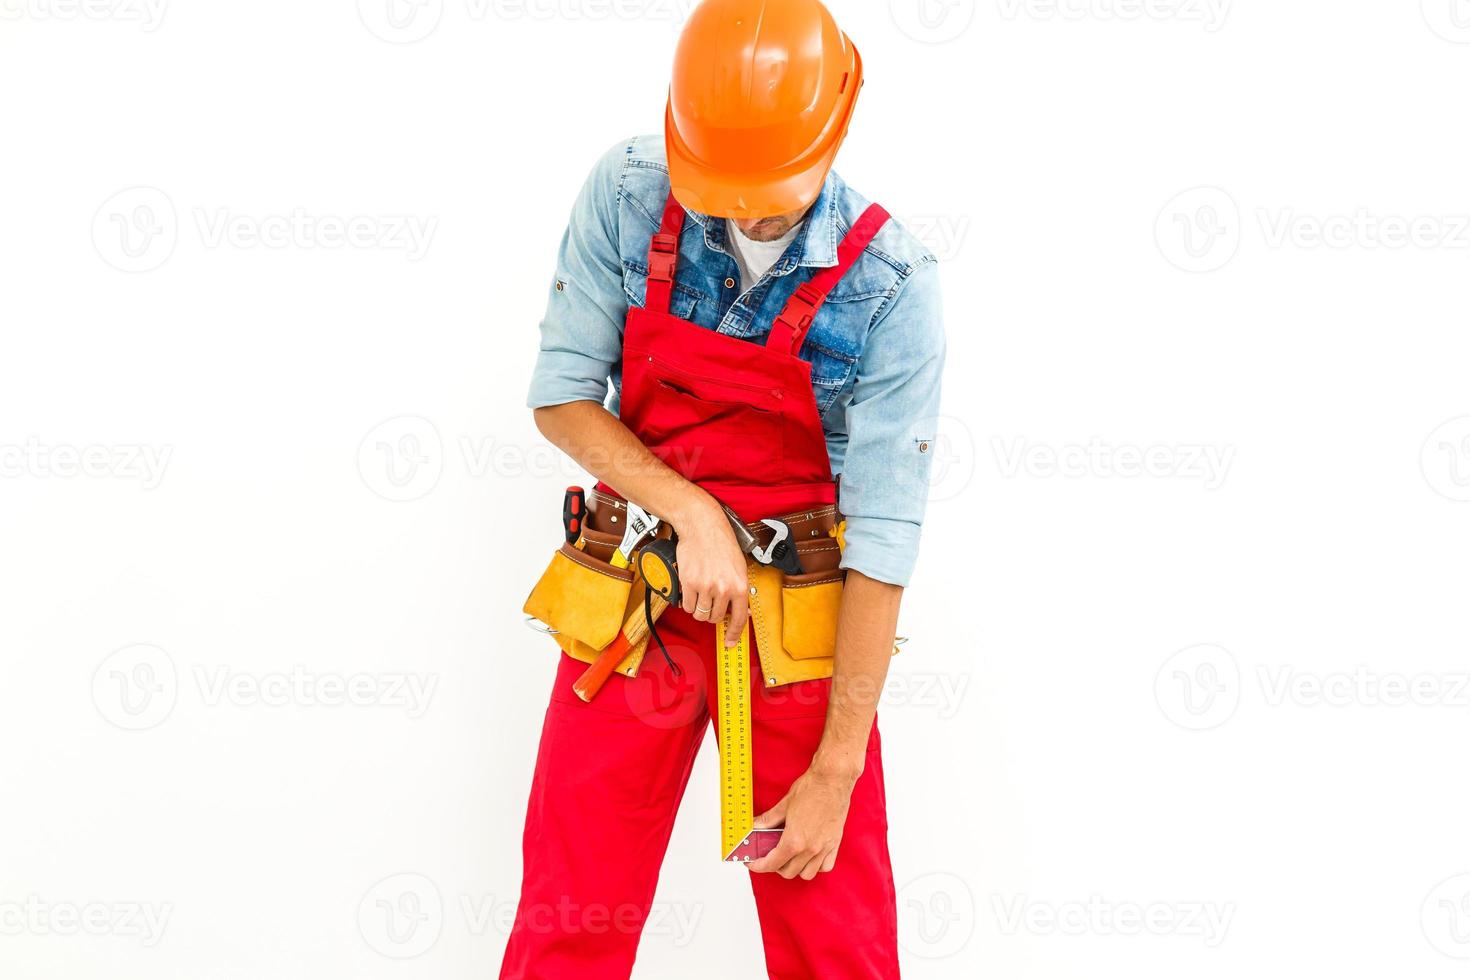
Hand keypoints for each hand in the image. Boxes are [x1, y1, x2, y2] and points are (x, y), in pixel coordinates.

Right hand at [672, 496, 748, 645]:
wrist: (702, 526)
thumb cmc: (722, 542)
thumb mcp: (740, 566)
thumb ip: (739, 589)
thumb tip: (741, 611)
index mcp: (740, 586)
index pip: (738, 618)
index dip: (735, 634)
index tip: (731, 642)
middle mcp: (723, 588)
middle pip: (715, 618)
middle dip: (712, 614)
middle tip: (711, 602)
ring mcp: (705, 587)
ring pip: (700, 614)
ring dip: (699, 609)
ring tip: (700, 594)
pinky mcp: (689, 583)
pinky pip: (687, 605)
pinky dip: (688, 602)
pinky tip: (691, 590)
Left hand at [747, 765, 858, 878]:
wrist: (833, 779)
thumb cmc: (811, 788)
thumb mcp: (784, 805)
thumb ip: (767, 820)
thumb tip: (755, 826)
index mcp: (794, 840)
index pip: (772, 864)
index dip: (758, 866)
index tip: (754, 863)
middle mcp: (810, 848)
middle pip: (788, 872)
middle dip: (775, 866)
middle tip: (770, 855)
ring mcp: (824, 848)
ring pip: (807, 873)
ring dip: (795, 868)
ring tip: (790, 856)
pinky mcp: (835, 844)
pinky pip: (825, 866)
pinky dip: (816, 866)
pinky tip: (809, 856)